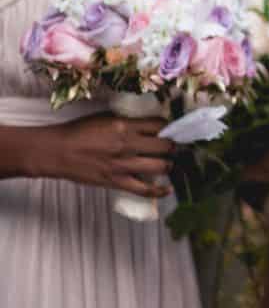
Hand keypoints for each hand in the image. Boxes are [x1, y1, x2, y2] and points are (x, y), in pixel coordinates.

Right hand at [44, 113, 174, 196]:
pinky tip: (168, 189)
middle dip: (173, 146)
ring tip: (167, 163)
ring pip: (160, 166)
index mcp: (126, 125)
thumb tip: (149, 123)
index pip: (160, 124)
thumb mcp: (106, 117)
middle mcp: (128, 144)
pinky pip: (143, 189)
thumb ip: (129, 121)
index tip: (172, 129)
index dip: (170, 127)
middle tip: (173, 147)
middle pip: (165, 146)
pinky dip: (159, 190)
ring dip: (168, 165)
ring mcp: (123, 164)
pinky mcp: (116, 181)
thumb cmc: (78, 132)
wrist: (56, 151)